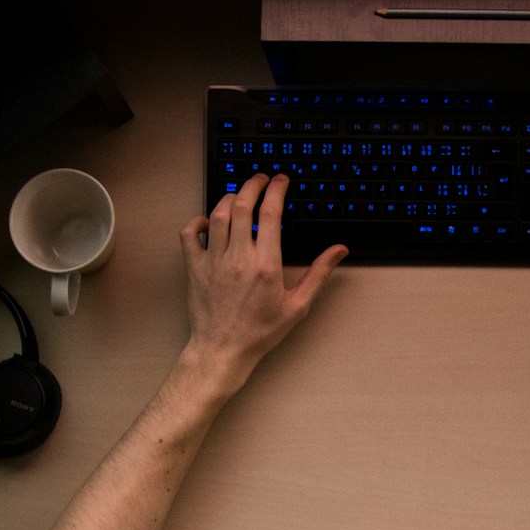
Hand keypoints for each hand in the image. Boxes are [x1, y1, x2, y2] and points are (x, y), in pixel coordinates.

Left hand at [180, 173, 348, 388]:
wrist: (223, 351)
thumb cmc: (260, 332)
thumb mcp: (298, 306)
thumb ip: (319, 274)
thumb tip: (339, 250)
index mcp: (265, 264)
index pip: (270, 213)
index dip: (276, 190)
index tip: (281, 180)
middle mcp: (238, 258)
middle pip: (242, 205)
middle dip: (252, 184)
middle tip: (261, 178)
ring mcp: (214, 261)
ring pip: (217, 214)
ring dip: (228, 197)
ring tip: (239, 194)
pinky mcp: (195, 268)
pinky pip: (189, 234)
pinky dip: (197, 221)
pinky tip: (209, 221)